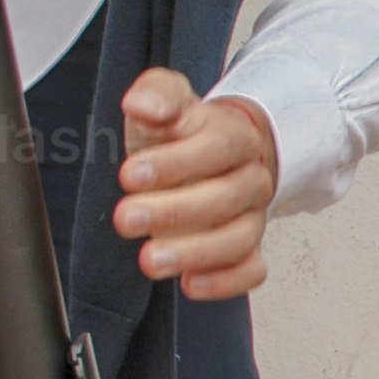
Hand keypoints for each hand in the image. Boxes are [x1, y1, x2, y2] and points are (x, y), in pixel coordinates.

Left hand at [113, 69, 279, 300]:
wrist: (207, 154)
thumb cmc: (180, 133)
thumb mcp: (165, 101)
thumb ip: (156, 94)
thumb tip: (144, 105)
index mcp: (233, 136)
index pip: (216, 148)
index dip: (175, 163)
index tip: (131, 174)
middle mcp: (249, 178)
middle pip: (226, 197)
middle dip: (174, 211)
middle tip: (127, 218)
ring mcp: (251, 216)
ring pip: (239, 238)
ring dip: (194, 252)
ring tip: (150, 260)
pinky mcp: (247, 249)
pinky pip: (251, 270)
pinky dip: (225, 281)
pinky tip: (190, 283)